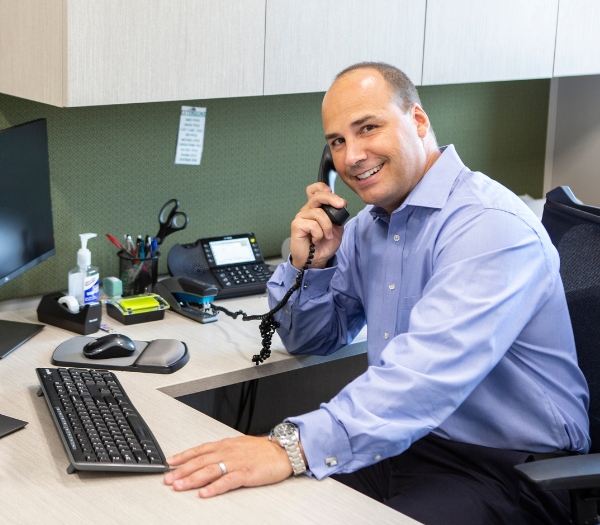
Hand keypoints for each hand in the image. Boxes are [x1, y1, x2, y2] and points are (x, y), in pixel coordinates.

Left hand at [164, 435, 292, 497]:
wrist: (282, 451)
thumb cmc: (262, 450)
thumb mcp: (238, 445)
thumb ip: (222, 451)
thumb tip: (206, 457)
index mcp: (225, 445)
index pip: (199, 450)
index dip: (183, 456)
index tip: (169, 462)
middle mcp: (228, 452)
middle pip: (200, 461)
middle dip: (182, 471)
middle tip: (167, 479)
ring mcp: (236, 463)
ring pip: (209, 471)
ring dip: (192, 479)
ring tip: (179, 486)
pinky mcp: (246, 474)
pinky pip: (227, 481)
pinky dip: (214, 487)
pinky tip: (204, 493)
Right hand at [290, 182, 346, 268]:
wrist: (316, 260)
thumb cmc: (323, 245)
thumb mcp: (337, 228)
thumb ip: (338, 216)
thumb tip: (342, 204)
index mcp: (316, 208)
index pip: (315, 190)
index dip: (322, 187)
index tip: (333, 193)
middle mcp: (308, 210)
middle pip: (318, 196)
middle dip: (331, 198)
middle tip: (341, 205)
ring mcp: (301, 217)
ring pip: (318, 213)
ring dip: (327, 226)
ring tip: (327, 236)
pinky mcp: (297, 225)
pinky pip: (312, 224)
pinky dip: (319, 234)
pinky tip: (316, 240)